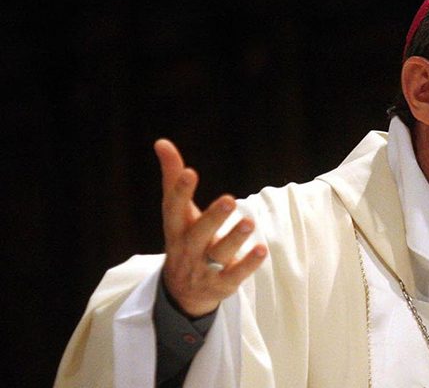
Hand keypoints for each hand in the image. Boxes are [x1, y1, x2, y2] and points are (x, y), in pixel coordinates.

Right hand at [154, 138, 267, 316]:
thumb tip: (161, 142)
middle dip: (213, 217)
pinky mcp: (221, 284)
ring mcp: (204, 269)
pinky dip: (248, 264)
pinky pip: (234, 275)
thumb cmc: (184, 238)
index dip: (180, 192)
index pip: (174, 209)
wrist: (182, 293)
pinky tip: (262, 250)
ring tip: (248, 222)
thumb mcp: (178, 212)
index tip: (190, 172)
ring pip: (218, 254)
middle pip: (199, 234)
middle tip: (230, 199)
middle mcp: (187, 248)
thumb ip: (173, 177)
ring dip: (234, 238)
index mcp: (176, 228)